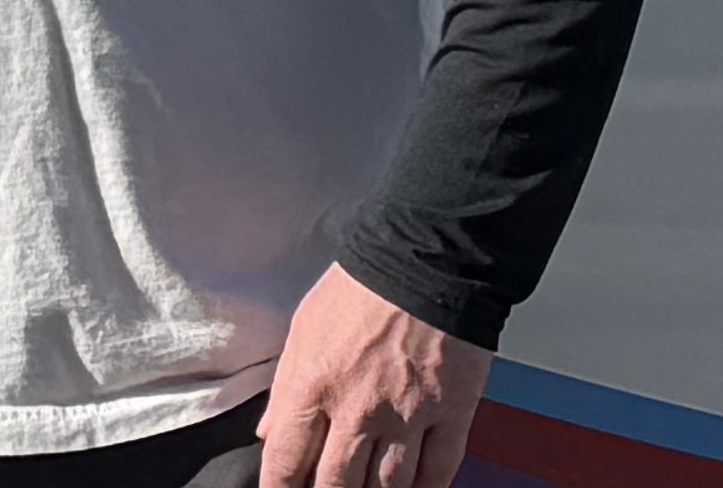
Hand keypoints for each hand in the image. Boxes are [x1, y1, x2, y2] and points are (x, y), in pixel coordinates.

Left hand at [257, 264, 485, 487]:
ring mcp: (408, 415)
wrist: (427, 257)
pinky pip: (438, 471)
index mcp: (314, 384)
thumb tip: (270, 432)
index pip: (285, 462)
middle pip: (337, 485)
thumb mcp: (304, 327)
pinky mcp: (452, 413)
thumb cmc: (361, 287)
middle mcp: (359, 409)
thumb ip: (285, 387)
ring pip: (389, 487)